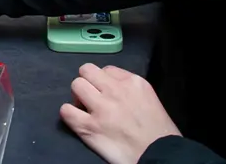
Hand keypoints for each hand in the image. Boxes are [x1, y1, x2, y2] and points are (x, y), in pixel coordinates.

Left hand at [60, 65, 180, 163]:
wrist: (160, 155)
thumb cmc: (159, 133)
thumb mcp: (150, 99)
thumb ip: (130, 90)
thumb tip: (110, 87)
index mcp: (134, 82)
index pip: (107, 69)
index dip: (104, 82)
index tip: (107, 94)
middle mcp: (115, 90)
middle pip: (87, 70)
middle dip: (87, 83)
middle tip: (91, 98)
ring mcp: (100, 108)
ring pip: (76, 85)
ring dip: (78, 97)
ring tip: (85, 109)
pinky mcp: (88, 127)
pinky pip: (65, 110)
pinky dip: (69, 114)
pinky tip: (78, 121)